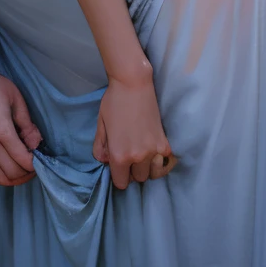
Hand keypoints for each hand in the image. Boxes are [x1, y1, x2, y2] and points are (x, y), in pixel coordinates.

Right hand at [0, 66, 42, 186]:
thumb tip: (37, 145)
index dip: (35, 165)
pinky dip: (1, 170)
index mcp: (1, 131)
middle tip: (36, 166)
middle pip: (11, 173)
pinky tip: (9, 160)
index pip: (22, 160)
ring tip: (24, 169)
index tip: (42, 161)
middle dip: (27, 173)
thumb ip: (28, 126)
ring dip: (14, 177)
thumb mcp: (18, 101)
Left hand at [92, 74, 175, 189]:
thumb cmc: (113, 102)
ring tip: (143, 156)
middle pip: (138, 179)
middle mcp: (138, 157)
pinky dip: (160, 160)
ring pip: (153, 173)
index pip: (121, 183)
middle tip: (129, 157)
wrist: (133, 84)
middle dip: (132, 172)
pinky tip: (154, 152)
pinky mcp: (165, 142)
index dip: (118, 176)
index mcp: (119, 156)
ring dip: (147, 167)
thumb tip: (104, 161)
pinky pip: (165, 161)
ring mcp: (154, 150)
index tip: (118, 167)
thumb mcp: (101, 126)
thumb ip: (100, 148)